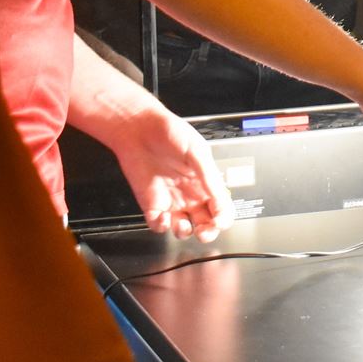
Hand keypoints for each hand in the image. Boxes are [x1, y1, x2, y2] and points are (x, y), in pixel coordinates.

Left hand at [107, 105, 234, 241]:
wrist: (139, 129)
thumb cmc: (170, 133)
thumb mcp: (196, 151)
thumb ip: (208, 175)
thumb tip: (220, 196)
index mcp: (206, 181)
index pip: (221, 206)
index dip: (223, 217)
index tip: (220, 221)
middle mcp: (191, 194)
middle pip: (205, 222)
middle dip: (208, 231)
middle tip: (204, 232)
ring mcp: (171, 200)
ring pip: (183, 227)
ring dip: (185, 232)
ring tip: (182, 225)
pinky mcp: (151, 204)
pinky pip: (158, 224)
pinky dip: (161, 226)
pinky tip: (163, 218)